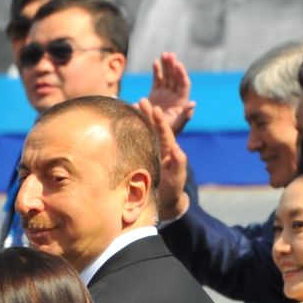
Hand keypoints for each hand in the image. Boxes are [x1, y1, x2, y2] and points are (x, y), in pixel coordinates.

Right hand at [136, 98, 190, 221]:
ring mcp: (149, 153)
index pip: (165, 133)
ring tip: (131, 106)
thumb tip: (177, 148)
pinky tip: (123, 126)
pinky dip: (130, 134)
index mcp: (168, 151)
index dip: (160, 121)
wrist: (164, 202)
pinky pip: (136, 144)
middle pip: (154, 128)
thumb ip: (179, 164)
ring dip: (139, 120)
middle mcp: (159, 149)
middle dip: (148, 114)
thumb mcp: (177, 178)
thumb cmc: (172, 190)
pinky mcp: (141, 159)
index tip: (155, 108)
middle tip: (141, 100)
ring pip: (144, 133)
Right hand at [146, 52, 195, 133]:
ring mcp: (165, 94)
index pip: (183, 84)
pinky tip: (155, 62)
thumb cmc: (166, 134)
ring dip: (166, 65)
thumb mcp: (176, 127)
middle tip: (169, 55)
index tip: (177, 64)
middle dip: (173, 66)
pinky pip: (157, 80)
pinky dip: (157, 71)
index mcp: (181, 101)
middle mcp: (174, 96)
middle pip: (175, 77)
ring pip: (167, 76)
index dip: (181, 74)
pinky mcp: (155, 95)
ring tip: (164, 54)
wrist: (152, 137)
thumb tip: (193, 104)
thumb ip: (185, 116)